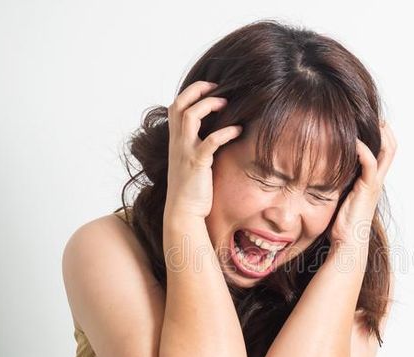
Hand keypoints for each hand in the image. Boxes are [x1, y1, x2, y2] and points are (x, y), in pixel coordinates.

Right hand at [165, 80, 242, 217]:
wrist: (183, 211)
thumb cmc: (191, 188)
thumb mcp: (190, 161)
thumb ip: (195, 144)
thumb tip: (213, 132)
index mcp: (175, 140)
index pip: (176, 105)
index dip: (192, 92)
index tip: (211, 88)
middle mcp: (177, 142)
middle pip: (179, 104)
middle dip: (198, 90)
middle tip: (218, 88)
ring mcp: (185, 151)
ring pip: (190, 116)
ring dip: (209, 105)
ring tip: (227, 104)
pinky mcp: (197, 163)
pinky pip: (211, 141)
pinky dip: (225, 132)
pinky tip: (238, 130)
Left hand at [330, 121, 396, 246]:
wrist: (347, 244)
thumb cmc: (341, 225)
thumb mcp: (339, 196)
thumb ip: (338, 181)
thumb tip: (322, 169)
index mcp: (371, 181)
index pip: (383, 151)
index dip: (380, 134)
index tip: (368, 120)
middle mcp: (376, 180)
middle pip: (391, 146)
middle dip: (384, 128)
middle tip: (372, 114)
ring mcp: (373, 183)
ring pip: (386, 150)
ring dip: (378, 133)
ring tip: (366, 119)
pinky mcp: (367, 188)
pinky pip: (371, 163)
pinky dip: (363, 149)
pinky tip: (353, 140)